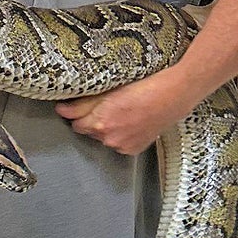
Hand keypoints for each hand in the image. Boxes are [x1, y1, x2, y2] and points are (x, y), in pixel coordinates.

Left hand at [55, 71, 191, 155]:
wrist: (173, 95)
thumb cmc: (145, 87)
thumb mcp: (110, 89)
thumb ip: (84, 103)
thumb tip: (63, 109)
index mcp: (100, 122)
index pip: (74, 122)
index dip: (74, 112)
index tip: (74, 105)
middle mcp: (109, 138)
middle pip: (88, 131)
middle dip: (91, 120)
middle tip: (105, 105)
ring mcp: (122, 146)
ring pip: (103, 137)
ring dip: (106, 128)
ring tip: (121, 112)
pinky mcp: (133, 150)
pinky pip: (118, 143)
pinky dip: (120, 135)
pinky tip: (130, 122)